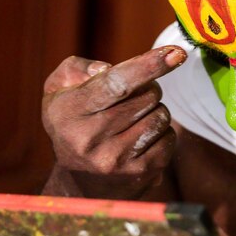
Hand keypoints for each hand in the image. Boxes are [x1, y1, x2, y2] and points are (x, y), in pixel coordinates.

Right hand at [41, 46, 186, 199]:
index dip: (149, 65)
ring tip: (133, 120)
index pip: (116, 83)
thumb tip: (106, 68)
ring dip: (155, 111)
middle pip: (148, 96)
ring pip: (162, 116)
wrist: (80, 183)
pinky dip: (162, 133)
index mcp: (68, 112)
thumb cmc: (74, 121)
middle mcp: (89, 139)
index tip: (176, 52)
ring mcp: (115, 160)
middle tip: (133, 96)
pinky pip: (170, 138)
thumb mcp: (58, 89)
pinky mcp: (139, 174)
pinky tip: (141, 139)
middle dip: (149, 88)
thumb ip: (77, 68)